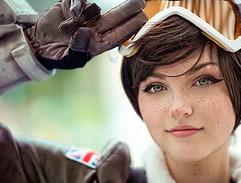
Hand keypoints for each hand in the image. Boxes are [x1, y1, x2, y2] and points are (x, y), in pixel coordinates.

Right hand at [25, 0, 146, 68]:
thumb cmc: (59, 55)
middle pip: (115, 18)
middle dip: (128, 9)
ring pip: (96, 8)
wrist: (39, 44)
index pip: (119, 34)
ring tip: (84, 14)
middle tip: (140, 2)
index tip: (142, 18)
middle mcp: (95, 29)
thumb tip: (86, 32)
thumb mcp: (70, 59)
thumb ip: (78, 50)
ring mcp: (84, 17)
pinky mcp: (71, 6)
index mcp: (99, 43)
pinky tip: (74, 8)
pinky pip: (78, 1)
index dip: (131, 26)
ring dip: (93, 9)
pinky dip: (78, 2)